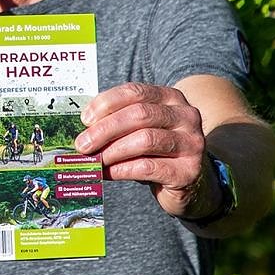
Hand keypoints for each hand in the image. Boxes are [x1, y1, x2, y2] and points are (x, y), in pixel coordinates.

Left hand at [74, 82, 210, 217]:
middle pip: (139, 114)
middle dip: (105, 129)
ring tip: (95, 160)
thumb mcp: (140, 130)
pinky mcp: (188, 170)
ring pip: (145, 140)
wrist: (189, 183)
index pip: (135, 92)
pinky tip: (108, 173)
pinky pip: (148, 167)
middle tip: (82, 145)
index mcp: (170, 98)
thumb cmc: (156, 151)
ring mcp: (191, 143)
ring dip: (112, 150)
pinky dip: (121, 169)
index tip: (85, 120)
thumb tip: (83, 129)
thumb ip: (117, 123)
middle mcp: (186, 116)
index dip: (106, 103)